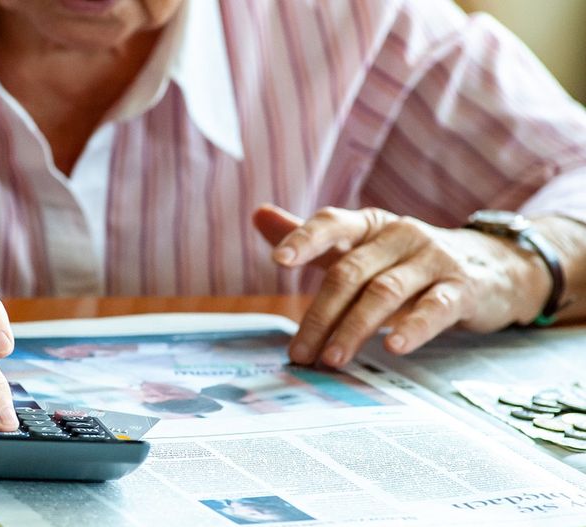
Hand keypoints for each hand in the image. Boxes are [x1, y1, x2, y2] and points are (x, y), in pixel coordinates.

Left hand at [253, 204, 549, 367]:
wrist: (493, 266)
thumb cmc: (409, 260)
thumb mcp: (362, 244)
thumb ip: (313, 236)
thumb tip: (258, 214)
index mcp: (370, 225)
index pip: (333, 224)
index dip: (306, 239)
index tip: (279, 259)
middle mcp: (400, 235)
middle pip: (351, 272)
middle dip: (321, 314)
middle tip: (300, 352)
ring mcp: (433, 260)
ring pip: (385, 292)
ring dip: (354, 328)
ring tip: (331, 358)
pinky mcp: (462, 288)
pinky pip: (435, 307)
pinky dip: (413, 327)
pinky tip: (394, 347)